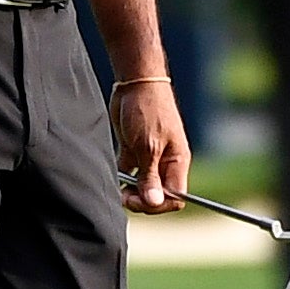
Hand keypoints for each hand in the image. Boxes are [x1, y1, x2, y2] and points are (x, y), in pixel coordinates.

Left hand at [112, 75, 191, 209]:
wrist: (136, 83)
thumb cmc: (149, 110)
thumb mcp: (148, 146)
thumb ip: (150, 176)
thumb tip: (154, 203)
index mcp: (177, 163)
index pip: (175, 196)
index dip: (160, 205)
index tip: (141, 201)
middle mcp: (164, 163)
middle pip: (157, 195)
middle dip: (142, 200)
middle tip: (125, 197)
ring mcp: (148, 157)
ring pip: (141, 186)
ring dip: (130, 192)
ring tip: (117, 190)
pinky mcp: (132, 150)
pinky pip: (128, 173)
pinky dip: (120, 179)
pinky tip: (112, 179)